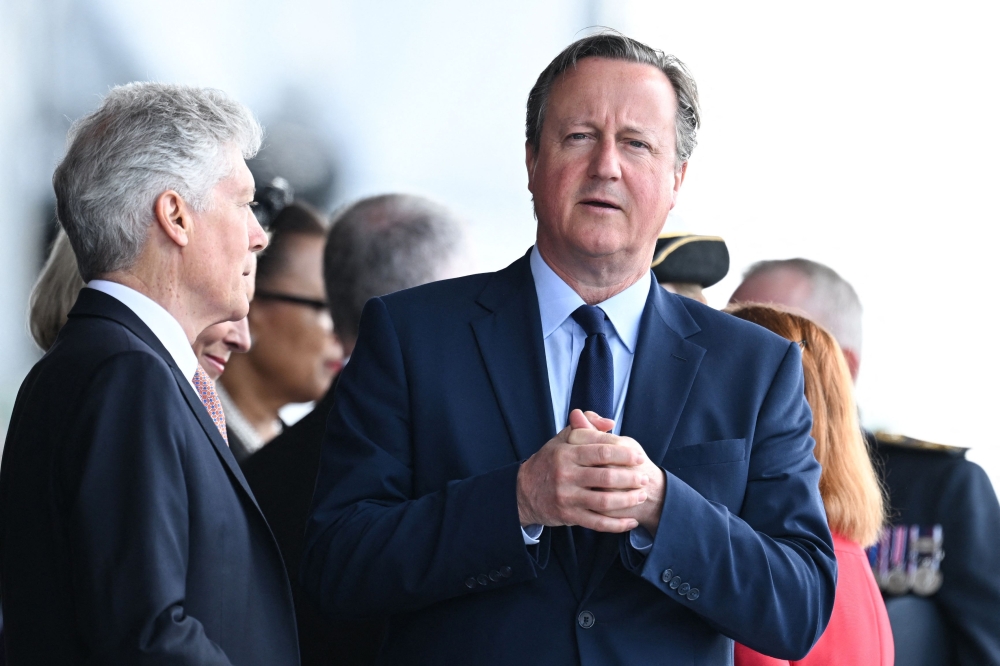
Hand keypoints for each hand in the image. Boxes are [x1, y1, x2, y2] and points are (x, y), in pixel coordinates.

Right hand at [516, 410, 648, 532]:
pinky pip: (597, 522)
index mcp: (566, 453)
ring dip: (628, 500)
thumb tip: (610, 423)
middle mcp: (566, 475)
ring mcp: (567, 497)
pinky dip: (617, 524)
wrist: (523, 491)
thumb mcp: (561, 439)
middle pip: (606, 477)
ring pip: (604, 501)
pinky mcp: (569, 516)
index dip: (623, 453)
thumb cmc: (549, 461)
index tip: (638, 457)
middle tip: (644, 478)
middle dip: (630, 478)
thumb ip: (585, 426)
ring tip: (641, 496)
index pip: (601, 450)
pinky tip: (630, 522)